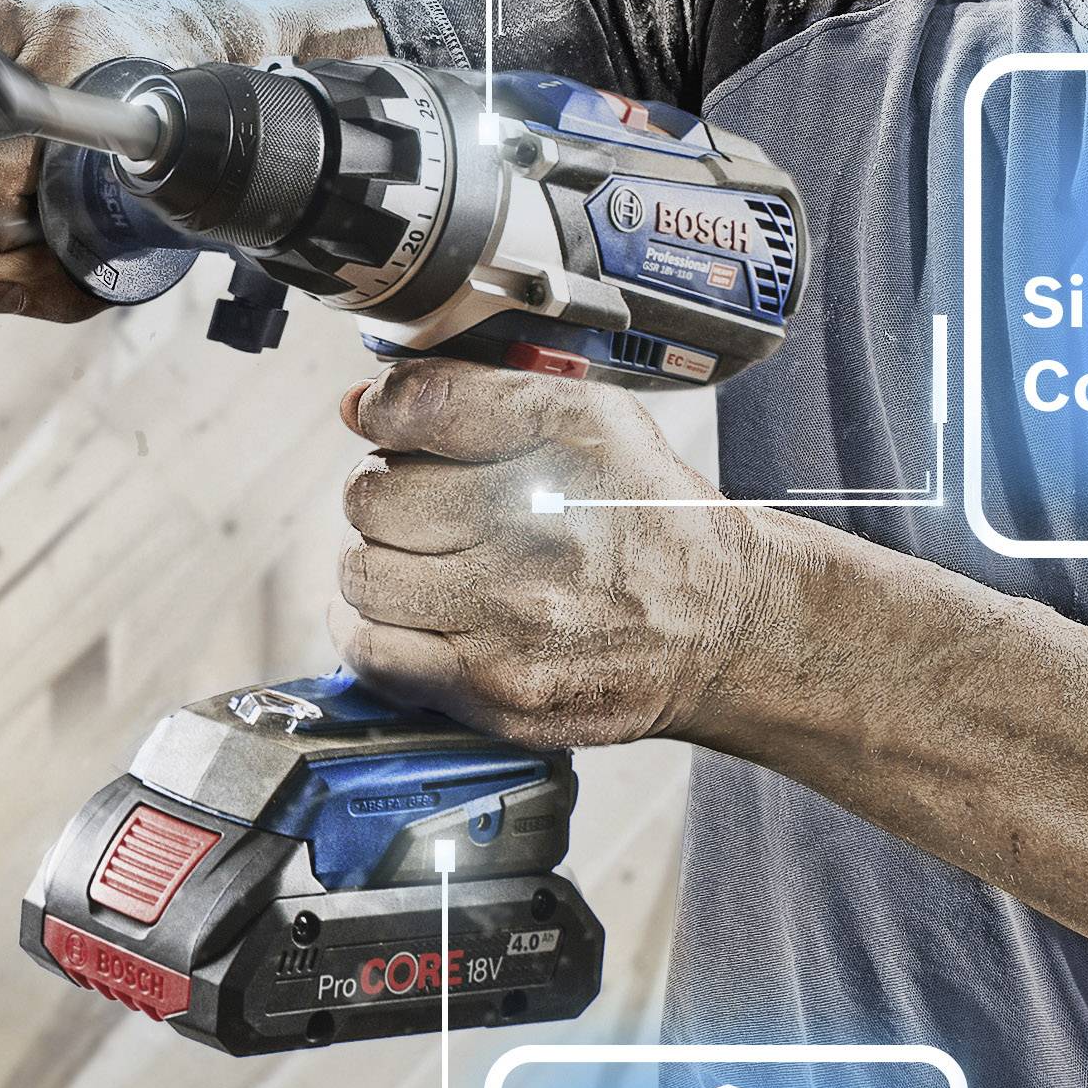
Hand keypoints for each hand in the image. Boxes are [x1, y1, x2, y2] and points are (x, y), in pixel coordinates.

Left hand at [332, 358, 781, 747]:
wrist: (726, 626)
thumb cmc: (651, 517)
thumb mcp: (590, 418)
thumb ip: (474, 394)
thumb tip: (362, 406)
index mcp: (559, 447)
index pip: (415, 408)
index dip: (388, 418)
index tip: (394, 431)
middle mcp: (536, 533)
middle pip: (373, 497)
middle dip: (387, 495)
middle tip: (427, 510)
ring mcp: (512, 623)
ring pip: (364, 575)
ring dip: (380, 565)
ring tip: (426, 566)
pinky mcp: (496, 694)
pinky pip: (375, 656)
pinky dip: (372, 633)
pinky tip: (410, 618)